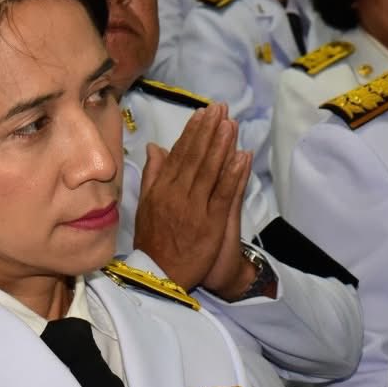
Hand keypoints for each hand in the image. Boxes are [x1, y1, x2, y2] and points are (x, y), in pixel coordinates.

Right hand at [131, 103, 244, 290]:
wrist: (162, 277)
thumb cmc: (154, 242)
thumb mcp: (146, 206)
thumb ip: (152, 175)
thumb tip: (156, 147)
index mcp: (160, 190)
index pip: (179, 155)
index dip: (192, 133)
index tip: (202, 114)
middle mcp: (176, 196)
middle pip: (195, 157)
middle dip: (208, 131)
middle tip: (219, 108)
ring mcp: (194, 210)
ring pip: (209, 171)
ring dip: (221, 145)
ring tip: (230, 123)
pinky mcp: (210, 224)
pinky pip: (223, 194)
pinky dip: (232, 175)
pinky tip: (241, 156)